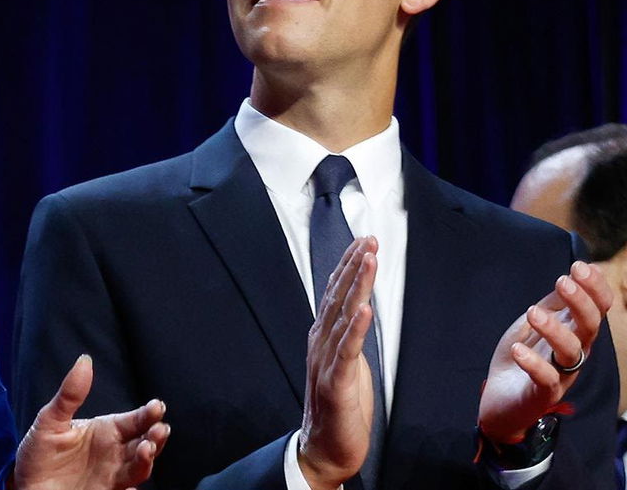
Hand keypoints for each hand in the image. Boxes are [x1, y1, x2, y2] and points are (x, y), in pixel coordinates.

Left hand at [13, 354, 168, 489]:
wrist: (25, 486)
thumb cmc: (38, 452)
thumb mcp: (50, 420)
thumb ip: (70, 394)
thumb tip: (84, 360)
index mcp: (106, 430)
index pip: (134, 419)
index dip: (148, 413)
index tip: (156, 406)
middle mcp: (113, 452)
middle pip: (145, 443)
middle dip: (156, 436)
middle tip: (159, 429)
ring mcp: (111, 475)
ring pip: (139, 467)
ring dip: (148, 459)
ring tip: (146, 448)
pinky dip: (133, 488)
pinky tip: (133, 485)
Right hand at [298, 236, 378, 489]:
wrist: (325, 449)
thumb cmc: (340, 408)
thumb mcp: (348, 364)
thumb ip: (350, 336)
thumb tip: (362, 309)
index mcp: (324, 337)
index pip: (336, 293)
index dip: (348, 266)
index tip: (362, 242)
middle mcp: (321, 343)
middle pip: (337, 297)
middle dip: (353, 266)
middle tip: (367, 240)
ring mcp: (326, 361)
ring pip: (341, 316)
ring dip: (356, 286)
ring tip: (367, 261)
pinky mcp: (335, 383)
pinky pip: (346, 351)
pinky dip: (355, 329)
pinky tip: (365, 310)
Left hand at [479, 261, 611, 444]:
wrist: (501, 398)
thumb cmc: (523, 356)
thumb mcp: (535, 323)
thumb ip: (554, 303)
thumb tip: (574, 273)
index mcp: (574, 332)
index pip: (596, 309)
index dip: (594, 289)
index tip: (580, 266)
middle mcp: (574, 353)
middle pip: (590, 327)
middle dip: (580, 303)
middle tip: (563, 281)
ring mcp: (561, 374)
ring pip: (571, 352)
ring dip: (554, 330)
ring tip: (533, 312)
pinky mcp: (543, 393)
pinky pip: (546, 379)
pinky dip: (534, 363)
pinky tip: (519, 350)